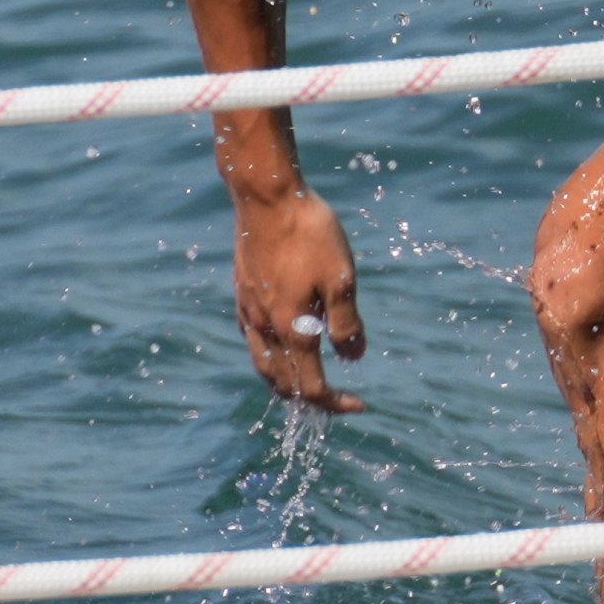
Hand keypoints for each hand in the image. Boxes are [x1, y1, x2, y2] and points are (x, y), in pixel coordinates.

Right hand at [231, 186, 368, 412]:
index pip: (310, 387)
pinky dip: (270, 356)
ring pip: (262, 364)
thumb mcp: (341, 279)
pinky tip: (285, 346)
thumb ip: (346, 323)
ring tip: (309, 384)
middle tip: (336, 401)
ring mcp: (247, 311)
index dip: (335, 403)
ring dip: (286, 382)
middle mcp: (263, 327)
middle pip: (282, 383)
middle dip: (309, 399)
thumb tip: (352, 359)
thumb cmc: (311, 235)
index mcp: (290, 329)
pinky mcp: (242, 294)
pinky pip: (253, 339)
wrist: (267, 199)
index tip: (361, 404)